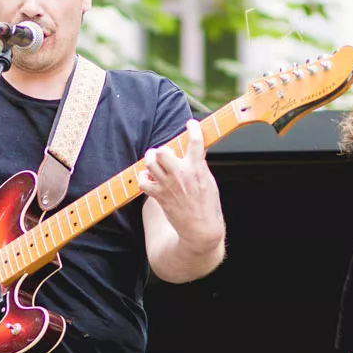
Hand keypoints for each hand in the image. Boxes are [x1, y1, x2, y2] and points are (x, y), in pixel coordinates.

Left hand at [136, 121, 222, 240]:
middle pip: (163, 151)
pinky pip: (143, 181)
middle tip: (165, 154)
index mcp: (197, 168)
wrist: (200, 228)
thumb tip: (198, 150)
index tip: (191, 124)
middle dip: (162, 149)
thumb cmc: (207, 206)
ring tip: (154, 162)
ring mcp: (168, 185)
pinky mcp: (159, 196)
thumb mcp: (209, 181)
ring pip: (151, 162)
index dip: (193, 128)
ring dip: (151, 159)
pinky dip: (143, 177)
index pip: (196, 141)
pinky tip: (148, 177)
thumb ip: (200, 165)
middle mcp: (181, 174)